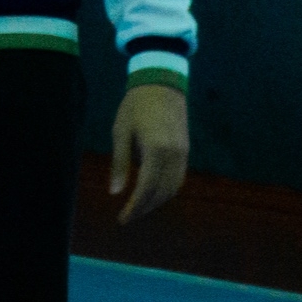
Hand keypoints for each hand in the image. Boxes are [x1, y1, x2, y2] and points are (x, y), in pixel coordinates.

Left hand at [109, 83, 189, 223]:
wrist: (161, 82)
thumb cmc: (135, 105)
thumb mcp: (121, 131)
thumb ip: (119, 162)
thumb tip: (115, 192)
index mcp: (155, 149)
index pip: (146, 188)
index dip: (134, 207)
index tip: (122, 219)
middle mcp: (173, 154)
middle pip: (161, 192)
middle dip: (144, 208)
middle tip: (128, 216)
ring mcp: (183, 153)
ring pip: (173, 188)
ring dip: (157, 202)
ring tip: (139, 207)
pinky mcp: (186, 149)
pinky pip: (179, 178)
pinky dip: (167, 190)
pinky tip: (154, 192)